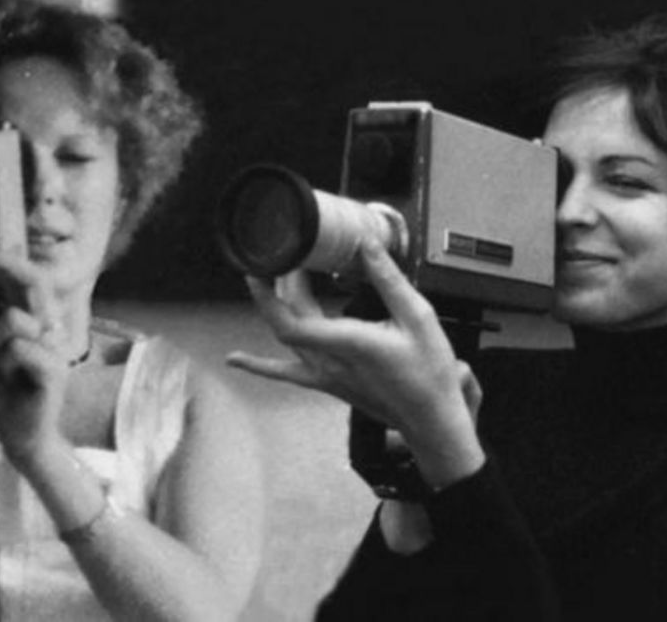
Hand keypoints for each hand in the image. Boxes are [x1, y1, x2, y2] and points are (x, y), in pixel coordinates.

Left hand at [0, 246, 70, 466]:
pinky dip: (2, 364)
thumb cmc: (5, 400)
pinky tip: (9, 380)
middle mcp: (50, 330)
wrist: (23, 440)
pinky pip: (18, 349)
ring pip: (14, 319)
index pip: (28, 281)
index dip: (6, 260)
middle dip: (3, 266)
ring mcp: (56, 348)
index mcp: (34, 325)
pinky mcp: (55, 369)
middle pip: (34, 282)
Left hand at [227, 240, 484, 484]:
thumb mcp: (417, 317)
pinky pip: (286, 372)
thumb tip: (367, 246)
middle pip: (286, 322)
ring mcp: (326, 375)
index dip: (270, 295)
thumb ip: (388, 279)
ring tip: (280, 277)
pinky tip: (236, 360)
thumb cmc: (428, 373)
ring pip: (287, 339)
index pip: (291, 323)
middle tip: (281, 257)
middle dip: (278, 286)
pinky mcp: (328, 383)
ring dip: (278, 307)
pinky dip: (260, 365)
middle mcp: (330, 362)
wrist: (430, 419)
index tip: (267, 266)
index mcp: (348, 343)